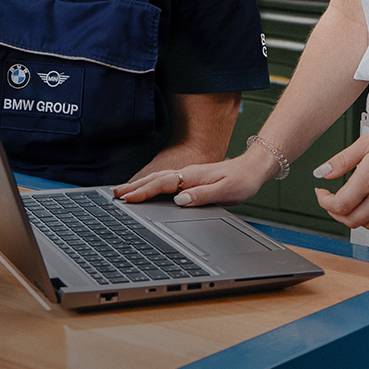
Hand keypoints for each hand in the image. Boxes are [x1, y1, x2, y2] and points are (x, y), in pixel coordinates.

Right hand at [112, 150, 276, 207]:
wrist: (253, 168)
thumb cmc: (242, 180)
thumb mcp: (225, 191)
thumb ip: (202, 196)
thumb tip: (180, 200)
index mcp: (193, 176)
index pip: (163, 184)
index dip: (144, 191)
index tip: (128, 198)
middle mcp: (188, 173)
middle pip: (155, 179)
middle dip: (134, 186)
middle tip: (115, 194)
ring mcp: (188, 175)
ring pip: (159, 179)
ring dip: (140, 185)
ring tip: (123, 192)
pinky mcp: (191, 178)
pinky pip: (165, 182)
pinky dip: (151, 185)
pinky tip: (146, 189)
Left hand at [311, 106, 368, 230]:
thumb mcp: (366, 142)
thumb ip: (341, 160)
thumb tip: (323, 172)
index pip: (339, 205)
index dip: (324, 202)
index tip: (322, 194)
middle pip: (351, 220)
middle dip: (336, 213)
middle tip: (331, 201)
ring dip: (354, 219)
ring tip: (350, 205)